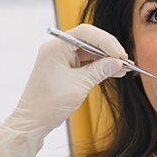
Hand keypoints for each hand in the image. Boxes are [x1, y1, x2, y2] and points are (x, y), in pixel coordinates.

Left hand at [0, 24, 127, 156]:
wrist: (32, 123)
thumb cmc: (48, 104)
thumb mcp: (79, 86)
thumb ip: (99, 70)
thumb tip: (118, 62)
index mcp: (56, 47)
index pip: (85, 33)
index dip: (106, 41)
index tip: (119, 54)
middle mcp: (58, 49)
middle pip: (89, 40)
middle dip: (108, 49)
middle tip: (124, 60)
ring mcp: (61, 59)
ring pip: (90, 52)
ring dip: (106, 59)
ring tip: (123, 67)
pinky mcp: (65, 69)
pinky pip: (86, 62)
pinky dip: (100, 66)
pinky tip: (114, 71)